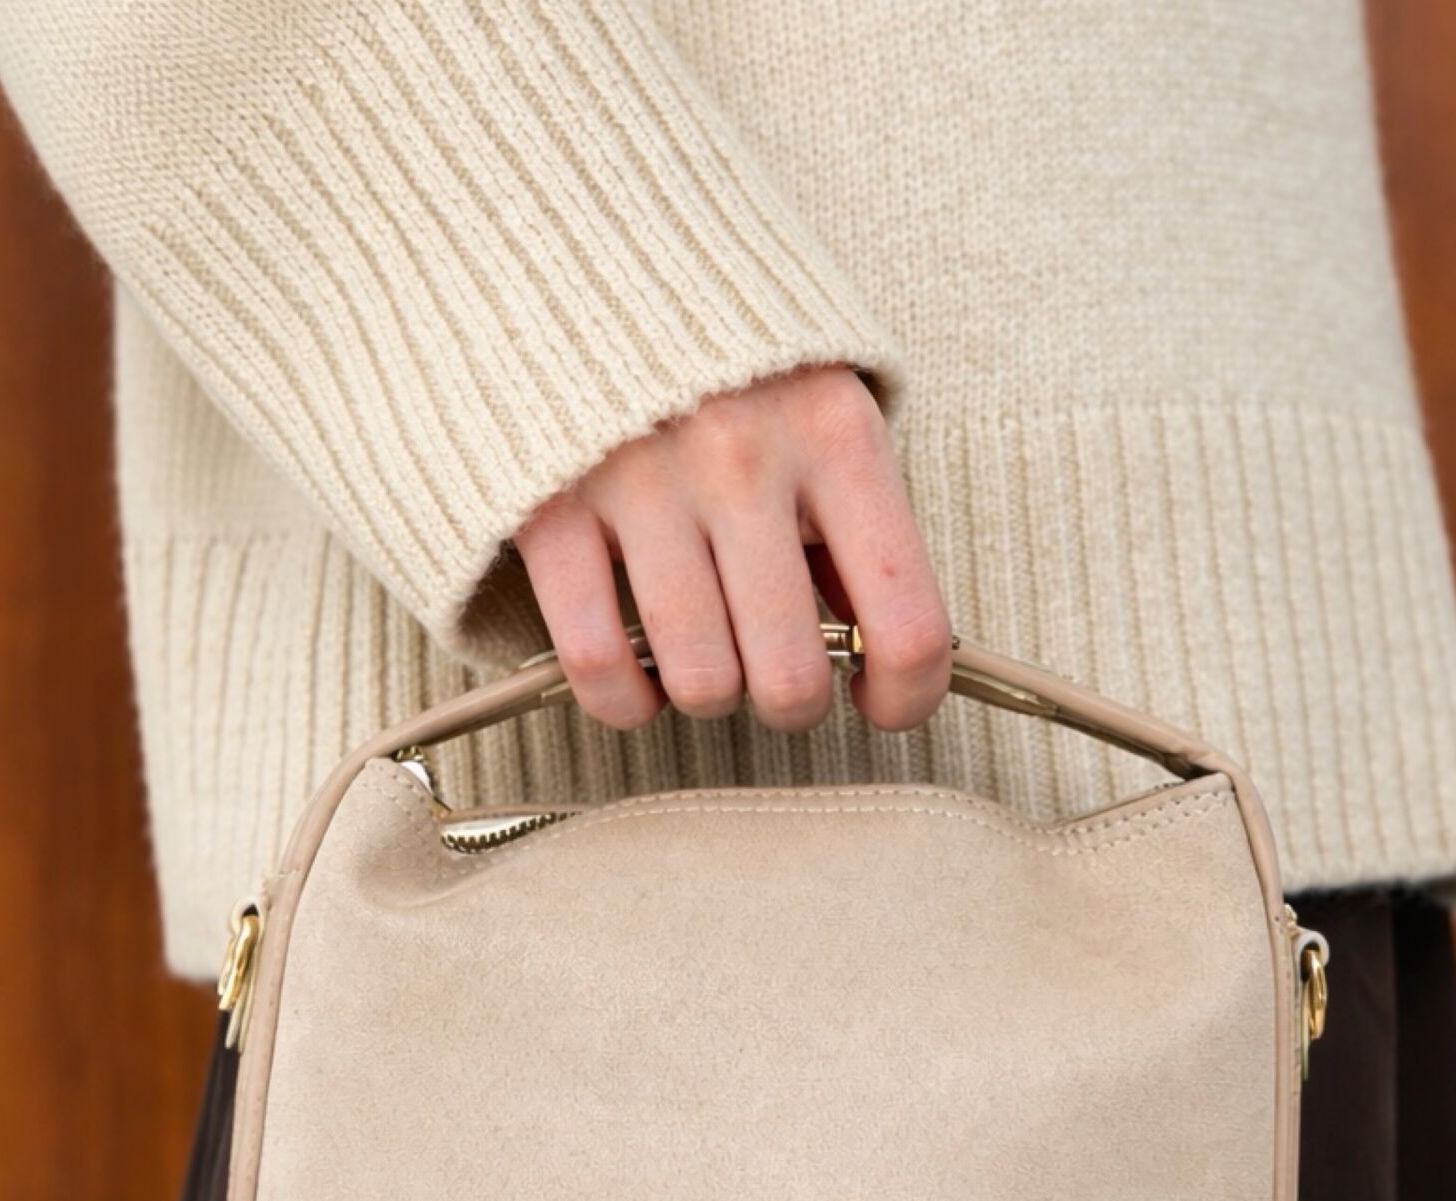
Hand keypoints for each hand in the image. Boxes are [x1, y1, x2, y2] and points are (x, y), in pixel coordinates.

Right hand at [514, 366, 950, 733]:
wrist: (572, 241)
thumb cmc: (724, 350)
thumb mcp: (820, 405)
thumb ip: (849, 517)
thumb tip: (872, 648)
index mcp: (836, 435)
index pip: (906, 623)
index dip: (904, 698)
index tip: (879, 703)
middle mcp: (745, 460)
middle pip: (792, 677)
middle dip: (789, 701)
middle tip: (772, 671)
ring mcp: (640, 483)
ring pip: (700, 683)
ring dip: (706, 697)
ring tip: (702, 659)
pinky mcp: (548, 506)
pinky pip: (598, 663)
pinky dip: (621, 699)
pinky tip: (633, 682)